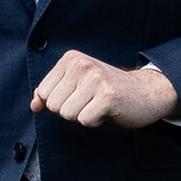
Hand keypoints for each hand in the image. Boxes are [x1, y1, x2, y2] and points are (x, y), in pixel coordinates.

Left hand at [32, 53, 180, 127]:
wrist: (146, 91)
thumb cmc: (109, 90)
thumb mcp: (77, 85)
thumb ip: (53, 93)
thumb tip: (34, 105)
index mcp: (71, 59)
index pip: (43, 93)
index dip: (60, 102)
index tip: (80, 95)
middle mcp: (82, 64)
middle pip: (53, 105)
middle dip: (71, 110)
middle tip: (92, 101)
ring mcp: (95, 79)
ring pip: (67, 114)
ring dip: (84, 115)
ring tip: (99, 104)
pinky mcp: (107, 96)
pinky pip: (85, 121)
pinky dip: (96, 121)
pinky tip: (108, 110)